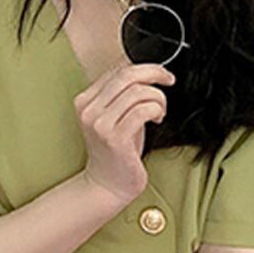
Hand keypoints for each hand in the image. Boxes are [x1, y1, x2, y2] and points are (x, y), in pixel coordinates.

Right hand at [74, 60, 175, 207]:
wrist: (107, 185)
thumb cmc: (115, 152)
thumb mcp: (114, 116)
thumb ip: (122, 94)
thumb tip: (146, 71)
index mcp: (85, 101)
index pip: (117, 69)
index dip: (144, 67)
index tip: (160, 74)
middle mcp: (89, 110)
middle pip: (127, 75)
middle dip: (155, 74)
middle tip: (168, 81)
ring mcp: (100, 124)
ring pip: (138, 92)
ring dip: (157, 98)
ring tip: (159, 111)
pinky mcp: (115, 138)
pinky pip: (143, 110)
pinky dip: (156, 110)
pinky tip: (157, 119)